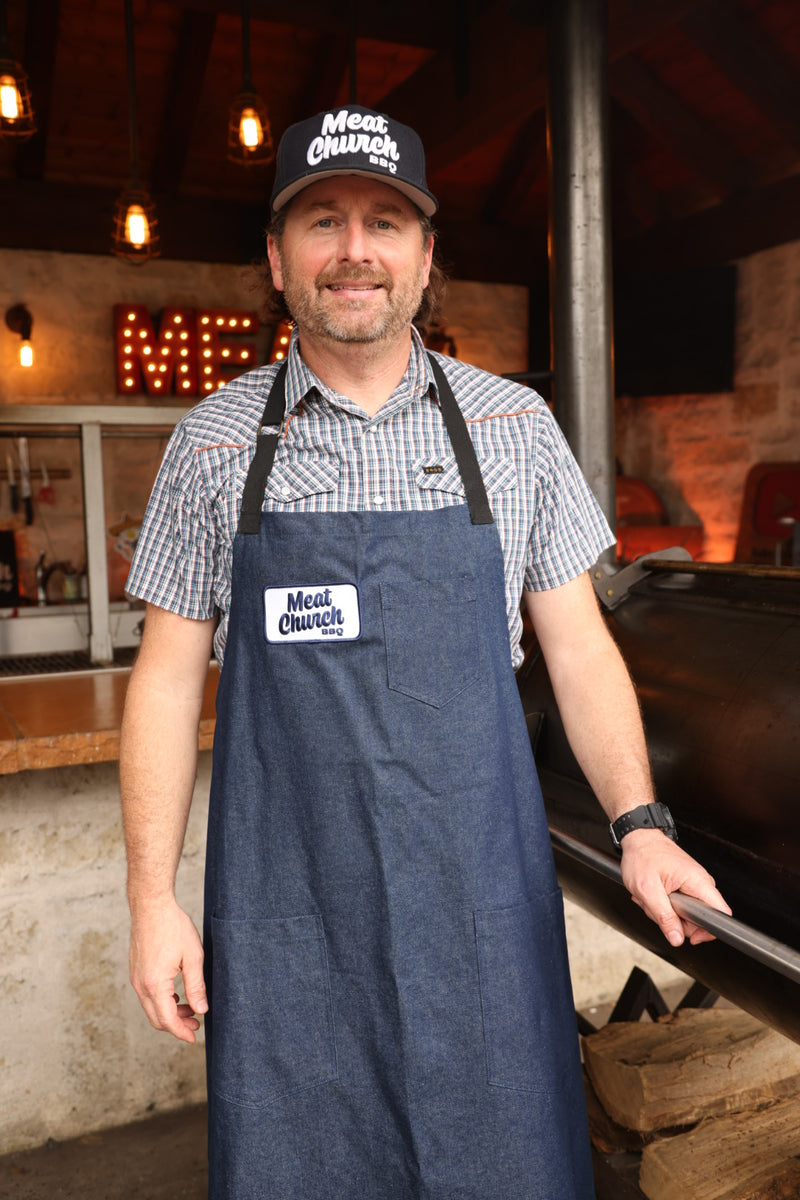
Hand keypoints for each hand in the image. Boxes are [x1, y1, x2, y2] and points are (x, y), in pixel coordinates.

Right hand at [129, 897, 207, 1043]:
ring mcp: (136, 978)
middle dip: (176, 1026)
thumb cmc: (173, 927)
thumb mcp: (193, 957)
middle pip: (156, 1019)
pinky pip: (147, 995)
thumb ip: (196, 986)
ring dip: (169, 1013)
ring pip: (151, 1008)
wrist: (151, 906)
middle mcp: (141, 985)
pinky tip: (176, 994)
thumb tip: (201, 1010)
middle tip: (196, 1024)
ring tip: (189, 1008)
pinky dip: (161, 1001)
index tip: (194, 1038)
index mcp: (155, 984)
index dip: (181, 1032)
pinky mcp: (136, 971)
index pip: (167, 1020)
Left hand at [620, 829, 731, 946]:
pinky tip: (653, 895)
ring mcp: (692, 884)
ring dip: (665, 912)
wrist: (638, 837)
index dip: (707, 931)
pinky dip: (663, 904)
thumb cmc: (642, 855)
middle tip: (656, 908)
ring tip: (651, 897)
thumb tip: (676, 938)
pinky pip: (679, 905)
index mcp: (698, 881)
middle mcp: (700, 882)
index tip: (690, 936)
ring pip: (686, 914)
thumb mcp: (647, 889)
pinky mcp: (684, 885)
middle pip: (699, 919)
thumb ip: (663, 916)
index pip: (721, 914)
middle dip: (675, 920)